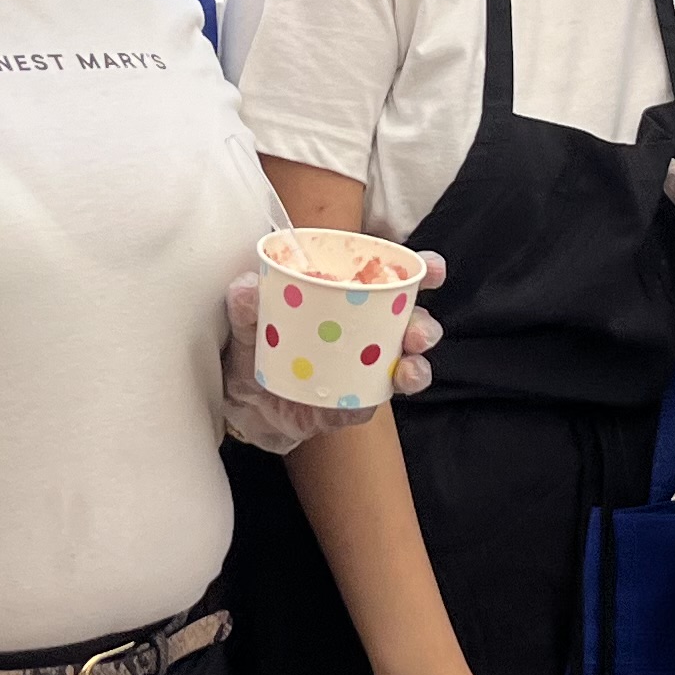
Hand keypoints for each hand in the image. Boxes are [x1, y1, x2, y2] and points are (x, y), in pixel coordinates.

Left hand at [220, 249, 446, 452]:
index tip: (432, 268)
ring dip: (417, 367)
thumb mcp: (247, 319)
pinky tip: (376, 395)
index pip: (396, 280)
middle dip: (424, 327)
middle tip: (417, 332)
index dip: (423, 271)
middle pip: (413, 325)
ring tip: (409, 368)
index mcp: (352, 299)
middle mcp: (369, 333)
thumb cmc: (257, 344)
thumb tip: (248, 286)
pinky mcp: (353, 406)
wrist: (241, 400)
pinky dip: (377, 401)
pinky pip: (372, 404)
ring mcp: (365, 372)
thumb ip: (245, 302)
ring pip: (407, 368)